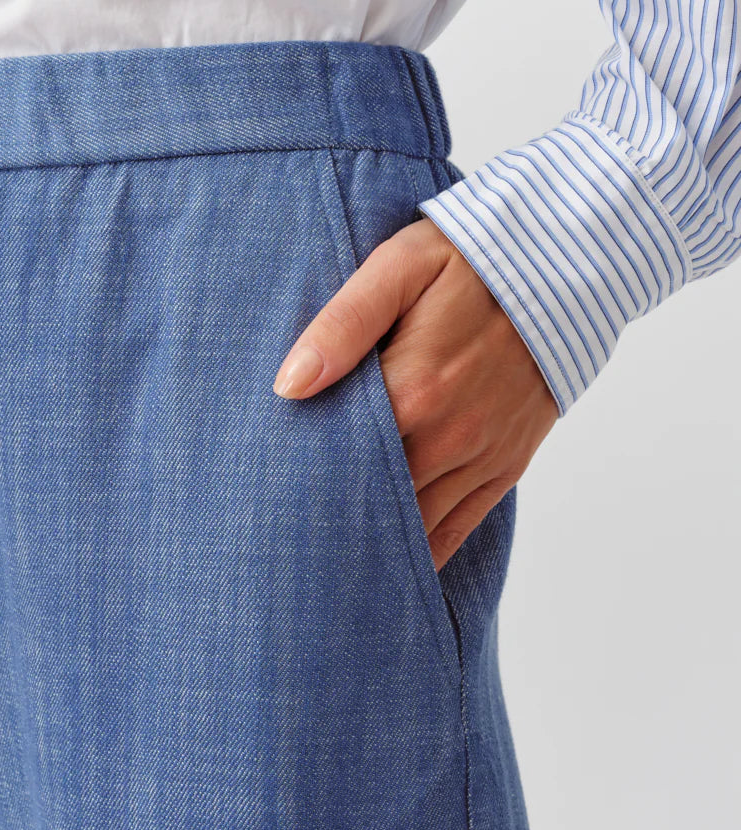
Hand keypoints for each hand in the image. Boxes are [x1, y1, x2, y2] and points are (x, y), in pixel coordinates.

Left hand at [273, 219, 558, 568]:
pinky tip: (387, 569)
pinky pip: (458, 529)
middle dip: (327, 523)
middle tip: (280, 550)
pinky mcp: (505, 467)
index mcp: (411, 391)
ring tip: (321, 567)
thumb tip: (289, 385)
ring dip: (370, 545)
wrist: (567, 263)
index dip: (298, 482)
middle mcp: (447, 437)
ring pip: (413, 526)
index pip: (338, 458)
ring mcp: (480, 457)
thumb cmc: (470, 259)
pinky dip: (423, 555)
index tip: (263, 502)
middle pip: (371, 502)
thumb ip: (342, 325)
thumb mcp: (399, 268)